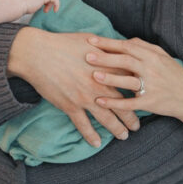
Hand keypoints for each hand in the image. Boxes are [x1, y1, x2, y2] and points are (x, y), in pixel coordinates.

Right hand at [8, 28, 140, 146]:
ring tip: (124, 136)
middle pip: (122, 104)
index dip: (139, 92)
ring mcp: (86, 97)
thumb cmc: (64, 43)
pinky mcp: (71, 106)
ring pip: (106, 118)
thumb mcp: (91, 40)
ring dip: (117, 129)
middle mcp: (100, 85)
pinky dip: (90, 135)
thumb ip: (108, 48)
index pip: (130, 82)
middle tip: (137, 126)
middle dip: (132, 117)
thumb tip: (121, 47)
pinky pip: (83, 125)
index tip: (144, 98)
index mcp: (107, 68)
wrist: (38, 54)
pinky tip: (96, 143)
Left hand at [86, 36, 182, 119]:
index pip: (127, 46)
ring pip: (128, 81)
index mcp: (153, 56)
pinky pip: (129, 103)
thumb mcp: (163, 57)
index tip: (91, 40)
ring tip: (94, 76)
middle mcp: (152, 69)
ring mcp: (151, 86)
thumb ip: (144, 47)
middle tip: (87, 56)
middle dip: (105, 58)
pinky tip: (100, 101)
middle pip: (126, 60)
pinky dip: (114, 103)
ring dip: (110, 78)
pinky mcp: (150, 102)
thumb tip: (125, 40)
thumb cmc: (173, 75)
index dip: (108, 43)